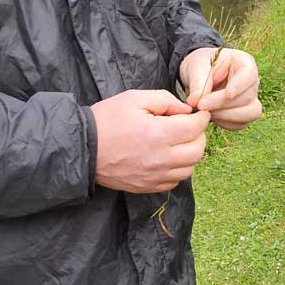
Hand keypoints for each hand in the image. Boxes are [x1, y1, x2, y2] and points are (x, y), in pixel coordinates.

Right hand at [91, 90, 210, 192]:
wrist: (82, 147)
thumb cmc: (107, 119)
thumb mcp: (134, 98)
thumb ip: (165, 100)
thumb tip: (186, 111)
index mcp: (158, 134)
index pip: (195, 128)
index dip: (202, 118)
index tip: (199, 114)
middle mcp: (160, 159)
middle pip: (197, 151)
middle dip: (199, 136)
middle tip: (191, 128)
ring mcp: (154, 176)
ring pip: (189, 169)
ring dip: (190, 155)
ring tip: (180, 143)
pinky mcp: (147, 187)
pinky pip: (174, 182)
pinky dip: (178, 170)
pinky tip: (168, 158)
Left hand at [180, 47, 262, 130]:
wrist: (196, 77)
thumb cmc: (199, 66)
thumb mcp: (195, 67)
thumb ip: (198, 82)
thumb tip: (195, 101)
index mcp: (244, 63)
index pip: (249, 74)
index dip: (240, 86)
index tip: (228, 94)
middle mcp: (251, 82)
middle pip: (247, 97)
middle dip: (223, 104)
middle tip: (200, 105)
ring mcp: (250, 100)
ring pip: (250, 113)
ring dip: (226, 116)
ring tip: (205, 112)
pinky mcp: (243, 115)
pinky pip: (240, 124)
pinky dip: (224, 123)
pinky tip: (209, 116)